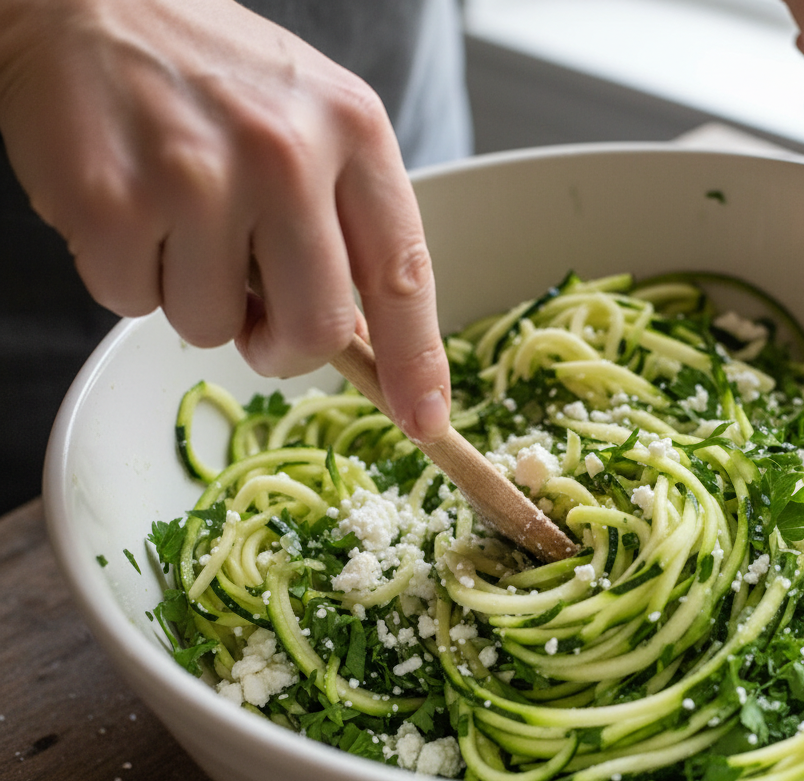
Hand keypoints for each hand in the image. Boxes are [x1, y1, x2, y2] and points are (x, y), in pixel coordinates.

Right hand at [0, 0, 450, 440]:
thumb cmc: (212, 71)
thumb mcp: (312, 118)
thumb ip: (345, 218)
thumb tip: (360, 337)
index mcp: (353, 131)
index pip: (403, 273)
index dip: (416, 361)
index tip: (425, 420)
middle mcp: (286, 154)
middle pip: (314, 328)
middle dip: (281, 345)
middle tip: (254, 311)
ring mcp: (197, 177)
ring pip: (213, 328)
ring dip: (194, 296)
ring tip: (178, 216)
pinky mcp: (112, 201)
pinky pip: (132, 303)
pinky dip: (128, 274)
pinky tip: (128, 205)